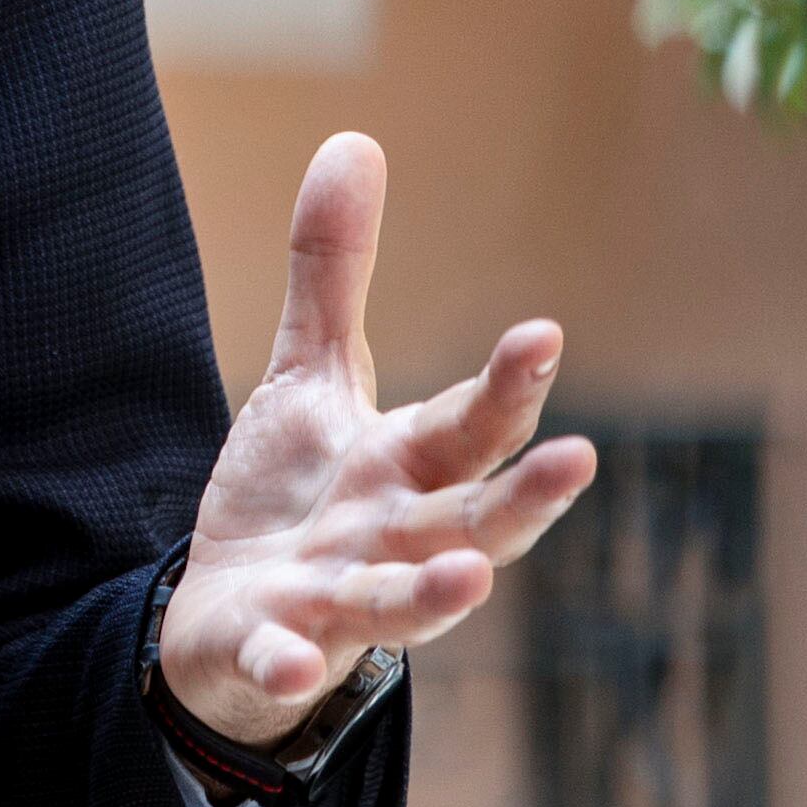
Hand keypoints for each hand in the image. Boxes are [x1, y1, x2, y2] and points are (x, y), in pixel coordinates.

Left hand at [160, 132, 595, 747]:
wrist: (228, 625)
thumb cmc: (297, 502)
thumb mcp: (310, 380)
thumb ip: (333, 275)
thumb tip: (358, 139)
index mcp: (407, 470)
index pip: (470, 427)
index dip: (508, 385)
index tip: (543, 333)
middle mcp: (392, 542)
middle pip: (471, 520)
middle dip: (523, 498)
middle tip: (578, 459)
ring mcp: (338, 605)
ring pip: (400, 605)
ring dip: (435, 596)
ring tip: (472, 579)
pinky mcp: (272, 651)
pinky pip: (285, 666)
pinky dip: (288, 667)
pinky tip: (291, 662)